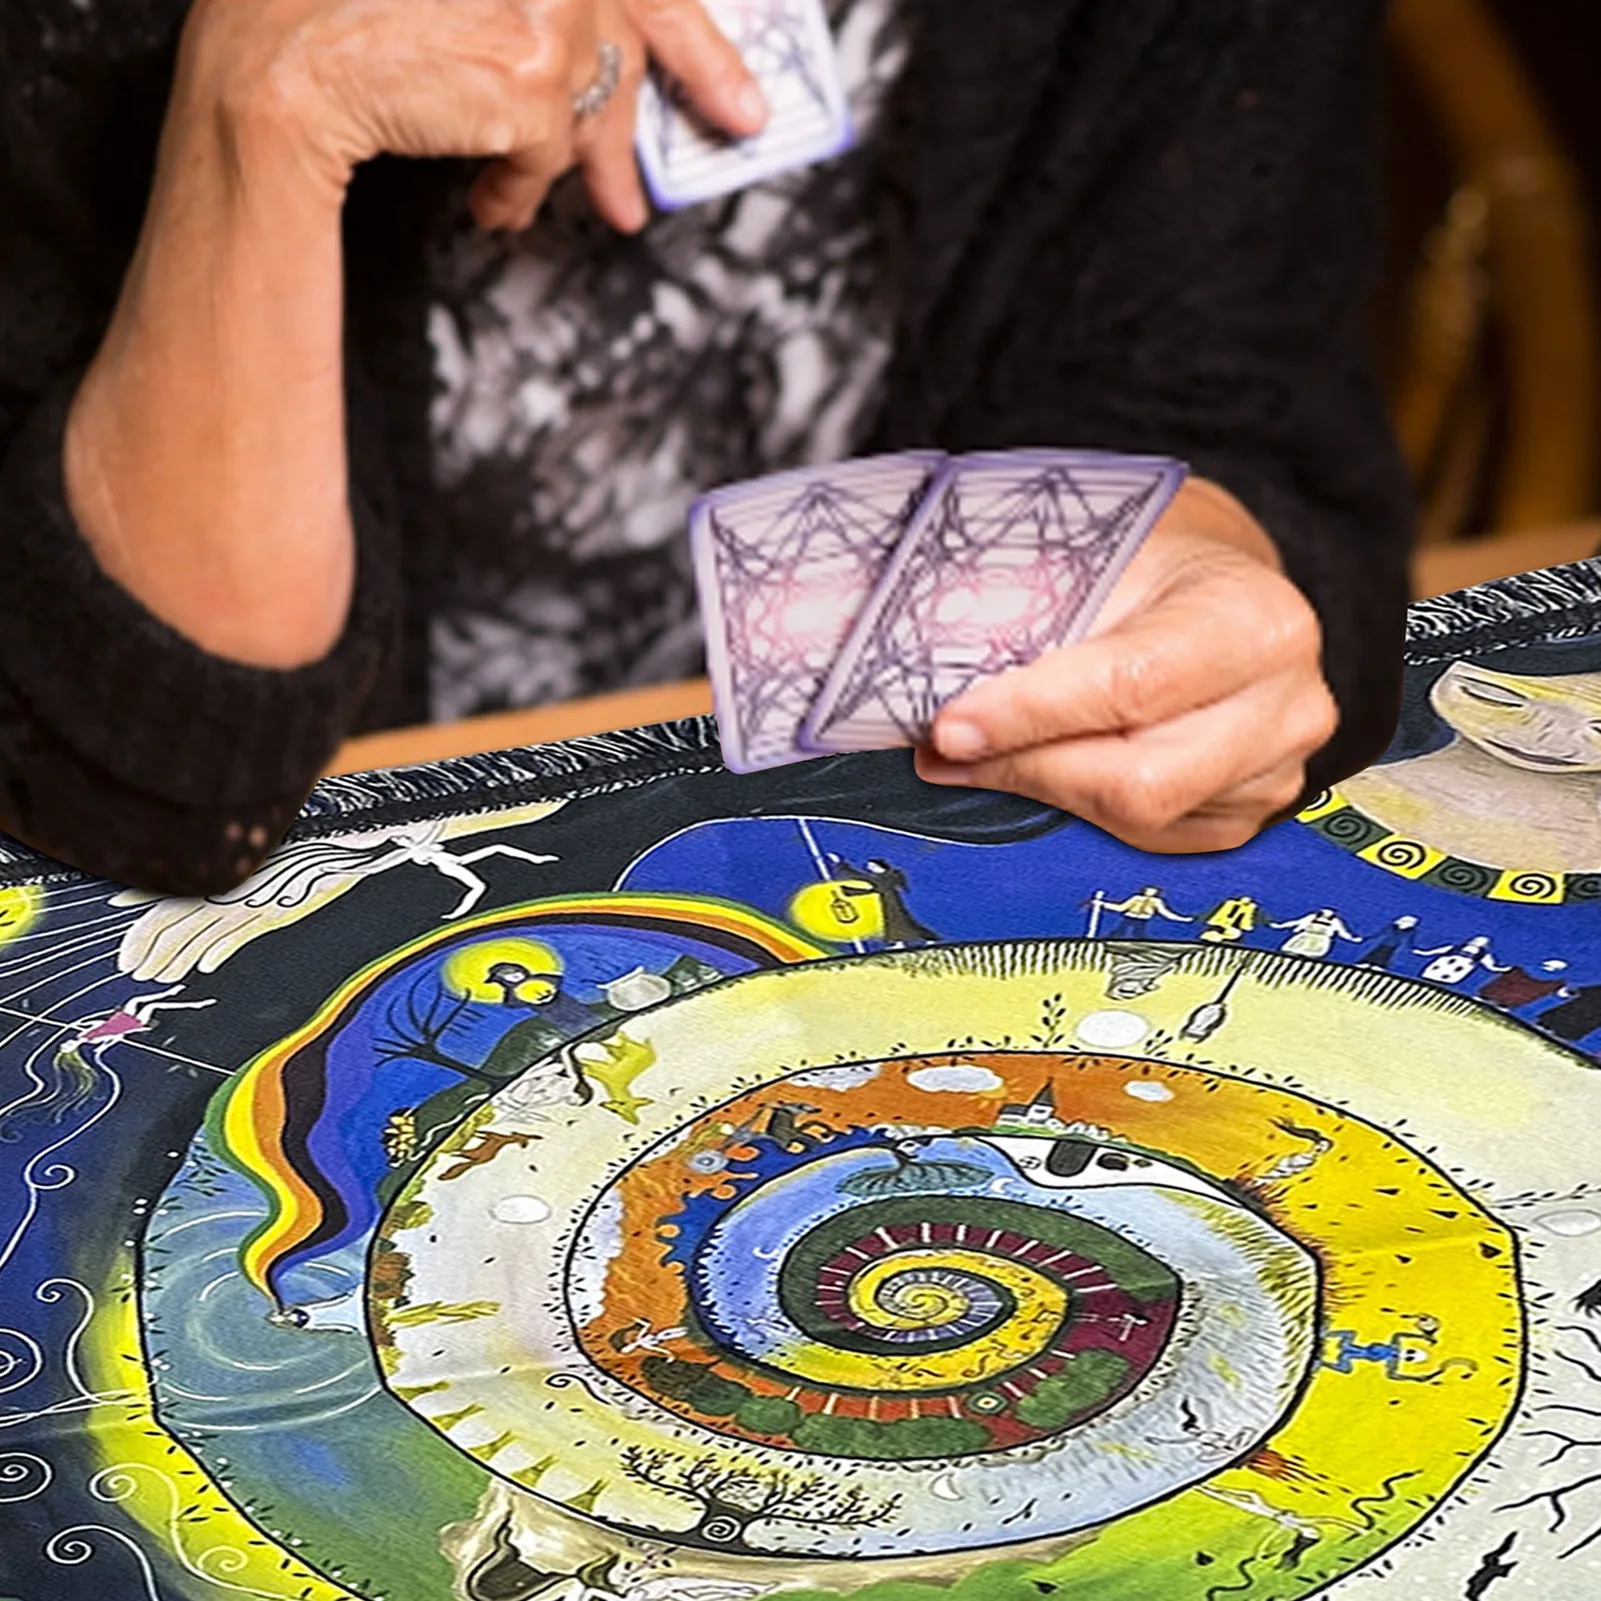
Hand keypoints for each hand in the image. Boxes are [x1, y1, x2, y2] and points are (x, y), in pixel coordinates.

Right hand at [180, 0, 765, 228]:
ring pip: (588, 95)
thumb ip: (524, 0)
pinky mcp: (532, 72)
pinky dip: (523, 188)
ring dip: (564, 156)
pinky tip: (488, 202)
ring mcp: (545, 1)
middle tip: (721, 130)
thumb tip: (594, 52)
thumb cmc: (331, 14)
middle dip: (678, 89)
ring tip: (517, 189)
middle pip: (631, 26)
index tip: (736, 83)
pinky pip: (553, 149)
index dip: (692, 33)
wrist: (274, 63)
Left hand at [916, 478, 1337, 852]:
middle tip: (945, 749)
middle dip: (1026, 766)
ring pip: (1135, 819)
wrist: (1210, 585)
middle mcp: (1285, 704)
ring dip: (1044, 789)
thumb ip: (1025, 618)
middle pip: (1135, 780)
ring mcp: (1273, 770)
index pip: (1132, 686)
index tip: (951, 726)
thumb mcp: (1096, 556)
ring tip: (986, 754)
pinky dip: (1080, 809)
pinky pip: (1146, 841)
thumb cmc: (1149, 564)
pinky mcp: (1245, 815)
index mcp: (1256, 621)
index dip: (1029, 714)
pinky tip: (1048, 769)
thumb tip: (927, 693)